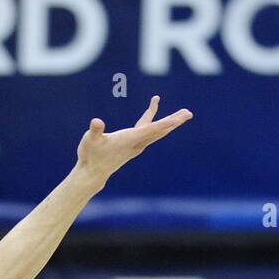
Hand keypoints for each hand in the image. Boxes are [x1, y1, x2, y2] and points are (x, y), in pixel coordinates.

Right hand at [75, 95, 192, 191]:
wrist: (91, 174)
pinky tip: (154, 105)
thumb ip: (95, 131)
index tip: (179, 119)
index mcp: (129, 139)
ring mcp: (135, 144)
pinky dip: (153, 117)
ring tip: (183, 112)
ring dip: (170, 121)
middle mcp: (136, 143)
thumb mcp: (90, 141)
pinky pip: (147, 128)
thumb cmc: (90, 156)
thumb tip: (96, 122)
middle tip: (189, 113)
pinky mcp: (132, 143)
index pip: (151, 130)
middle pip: (160, 130)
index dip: (165, 124)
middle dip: (174, 121)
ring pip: (156, 130)